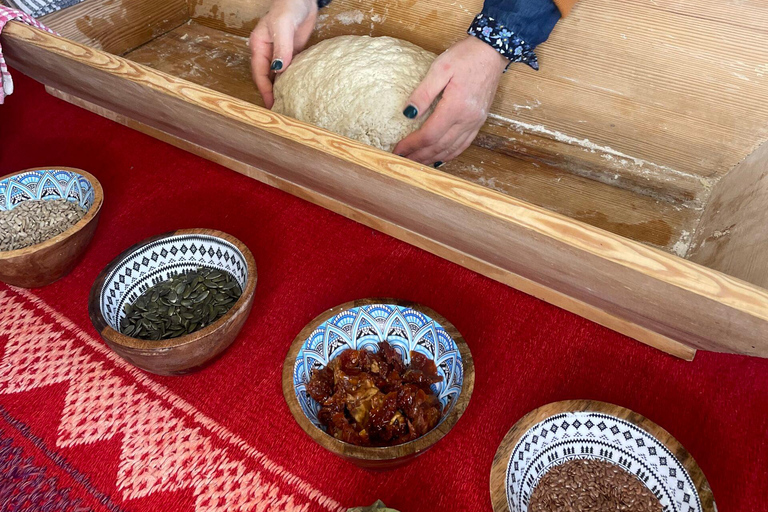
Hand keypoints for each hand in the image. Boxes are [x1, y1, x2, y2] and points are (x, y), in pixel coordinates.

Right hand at [250, 0, 318, 108]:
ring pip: (278, 76)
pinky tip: (297, 92)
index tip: (270, 104)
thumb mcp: (282, 25)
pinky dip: (292, 81)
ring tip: (287, 105)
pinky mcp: (292, 54)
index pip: (259, 72)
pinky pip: (291, 71)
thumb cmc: (289, 7)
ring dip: (281, 89)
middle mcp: (267, 52)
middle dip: (270, 93)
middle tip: (279, 111)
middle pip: (266, 78)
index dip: (264, 89)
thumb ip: (281, 47)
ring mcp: (280, 54)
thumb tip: (278, 70)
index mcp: (259, 46)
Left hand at [393, 36, 507, 165]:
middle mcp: (467, 119)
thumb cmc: (465, 56)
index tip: (397, 150)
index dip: (412, 145)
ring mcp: (475, 122)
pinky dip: (449, 154)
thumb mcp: (440, 68)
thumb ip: (423, 93)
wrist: (492, 51)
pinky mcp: (479, 121)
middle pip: (439, 146)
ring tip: (416, 163)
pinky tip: (439, 158)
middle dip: (419, 156)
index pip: (429, 135)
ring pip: (451, 149)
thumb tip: (407, 113)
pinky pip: (463, 144)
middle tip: (403, 162)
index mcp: (455, 107)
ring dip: (432, 159)